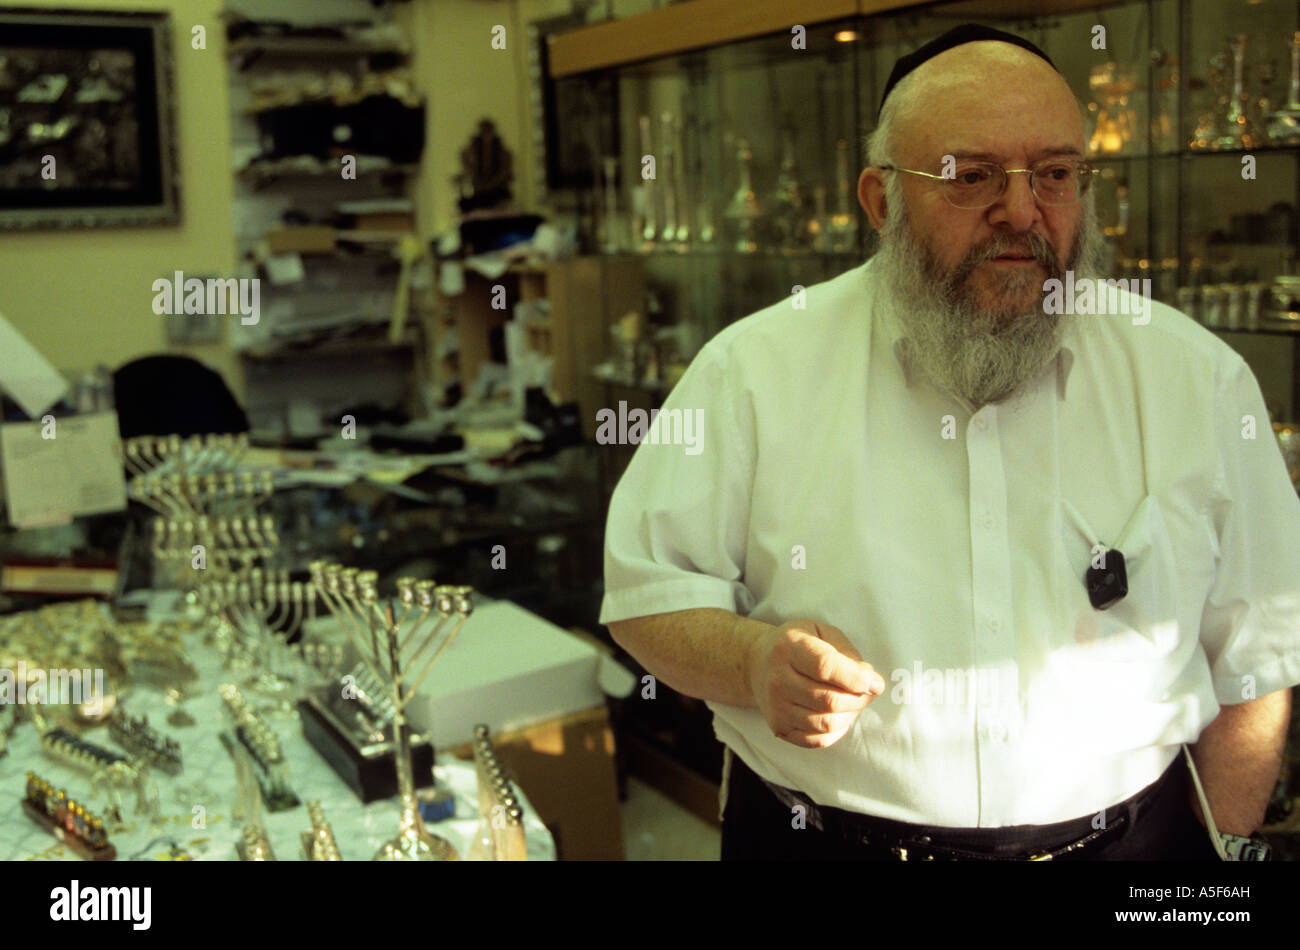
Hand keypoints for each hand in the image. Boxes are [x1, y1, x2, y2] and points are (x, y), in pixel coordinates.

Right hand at [746, 618, 885, 748]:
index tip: (875, 682)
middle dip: (859, 699)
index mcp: (789, 647)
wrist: (758, 663)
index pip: (825, 666)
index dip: (856, 678)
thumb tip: (870, 682)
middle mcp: (778, 679)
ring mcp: (776, 707)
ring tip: (855, 702)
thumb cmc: (798, 645)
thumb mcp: (821, 632)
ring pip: (825, 724)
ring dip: (851, 715)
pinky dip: (837, 731)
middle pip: (829, 700)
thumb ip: (847, 653)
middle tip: (868, 691)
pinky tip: (840, 716)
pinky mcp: (779, 727)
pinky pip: (817, 740)